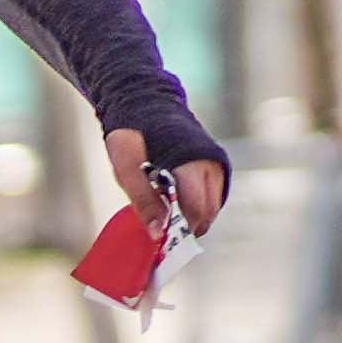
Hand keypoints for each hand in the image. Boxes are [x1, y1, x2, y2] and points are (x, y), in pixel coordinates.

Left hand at [105, 130, 225, 240]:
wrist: (143, 104)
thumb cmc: (132, 135)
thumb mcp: (126, 168)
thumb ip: (143, 200)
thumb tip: (157, 233)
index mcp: (190, 163)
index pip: (198, 210)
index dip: (182, 229)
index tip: (163, 238)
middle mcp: (209, 163)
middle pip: (208, 211)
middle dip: (187, 226)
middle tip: (163, 231)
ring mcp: (214, 163)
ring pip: (212, 205)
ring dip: (192, 216)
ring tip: (166, 214)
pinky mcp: (213, 165)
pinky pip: (211, 194)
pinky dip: (196, 205)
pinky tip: (174, 203)